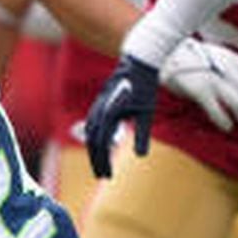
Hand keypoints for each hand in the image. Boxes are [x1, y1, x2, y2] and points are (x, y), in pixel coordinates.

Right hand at [85, 55, 159, 178]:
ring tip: (101, 163)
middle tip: (102, 176)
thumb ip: (143, 135)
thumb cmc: (144, 86)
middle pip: (92, 140)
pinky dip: (95, 137)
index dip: (103, 162)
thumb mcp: (147, 112)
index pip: (102, 144)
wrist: (139, 61)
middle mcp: (100, 109)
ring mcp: (98, 104)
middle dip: (96, 160)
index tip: (108, 177)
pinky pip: (93, 123)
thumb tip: (140, 156)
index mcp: (109, 113)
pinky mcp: (101, 101)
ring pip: (90, 132)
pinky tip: (102, 144)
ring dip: (94, 150)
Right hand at [159, 38, 237, 131]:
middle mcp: (223, 67)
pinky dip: (224, 120)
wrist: (160, 54)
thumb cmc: (185, 58)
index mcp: (228, 56)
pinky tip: (227, 127)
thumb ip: (226, 67)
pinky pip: (217, 109)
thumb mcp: (211, 55)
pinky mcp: (198, 89)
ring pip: (237, 101)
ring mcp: (211, 78)